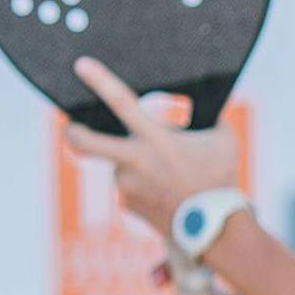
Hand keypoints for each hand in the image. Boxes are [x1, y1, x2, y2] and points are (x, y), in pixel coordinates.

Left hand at [63, 58, 238, 231]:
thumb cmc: (222, 179)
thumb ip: (207, 119)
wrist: (217, 229)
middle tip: (72, 127)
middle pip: (86, 144)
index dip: (100, 82)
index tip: (81, 65)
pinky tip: (167, 192)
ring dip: (138, 165)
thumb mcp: (222, 139)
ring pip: (122, 164)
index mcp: (156, 140)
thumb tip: (203, 106)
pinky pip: (131, 186)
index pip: (122, 103)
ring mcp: (128, 187)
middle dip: (73, 132)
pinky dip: (145, 186)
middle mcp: (135, 163)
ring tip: (169, 175)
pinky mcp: (128, 205)